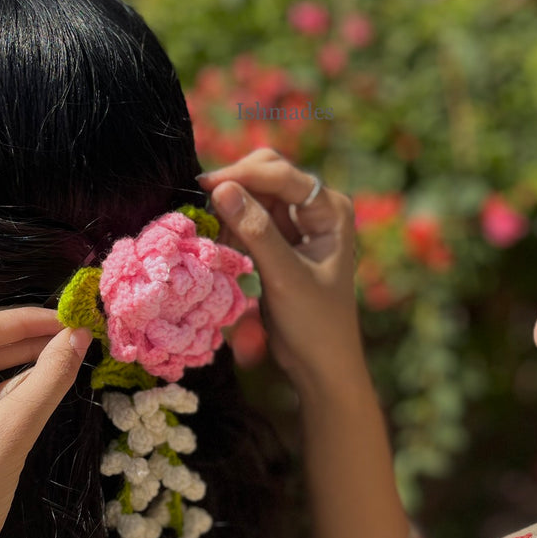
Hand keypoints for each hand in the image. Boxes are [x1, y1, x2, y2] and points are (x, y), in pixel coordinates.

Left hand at [0, 308, 90, 537]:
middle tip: (71, 330)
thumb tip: (79, 338)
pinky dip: (5, 392)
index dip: (22, 321)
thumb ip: (45, 382)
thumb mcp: (6, 438)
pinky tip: (43, 382)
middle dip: (20, 338)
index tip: (70, 315)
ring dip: (16, 363)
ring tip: (65, 351)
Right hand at [198, 149, 362, 392]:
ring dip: (232, 211)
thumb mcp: (284, 276)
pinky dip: (233, 228)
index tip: (206, 185)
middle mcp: (317, 209)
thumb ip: (255, 231)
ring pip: (255, 196)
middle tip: (205, 206)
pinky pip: (250, 219)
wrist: (321, 363)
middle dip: (237, 187)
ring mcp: (298, 224)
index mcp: (331, 210)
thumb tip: (222, 189)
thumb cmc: (314, 323)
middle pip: (268, 175)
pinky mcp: (281, 240)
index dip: (244, 175)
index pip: (283, 175)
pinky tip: (225, 248)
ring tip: (218, 240)